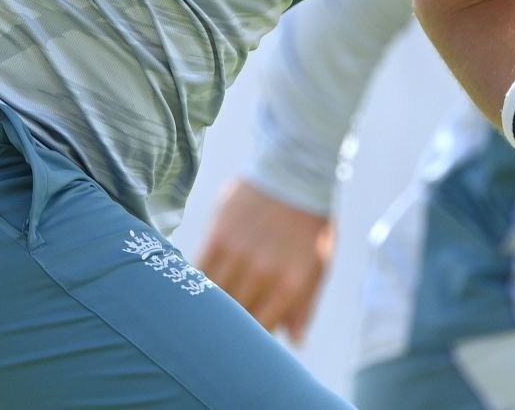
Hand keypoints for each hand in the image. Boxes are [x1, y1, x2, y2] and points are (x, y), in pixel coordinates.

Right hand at [194, 179, 333, 342]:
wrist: (294, 172)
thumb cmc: (309, 224)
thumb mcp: (318, 265)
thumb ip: (304, 306)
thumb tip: (295, 342)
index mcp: (290, 286)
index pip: (260, 330)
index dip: (249, 341)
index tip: (242, 343)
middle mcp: (262, 274)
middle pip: (235, 317)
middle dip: (230, 326)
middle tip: (223, 328)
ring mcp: (238, 256)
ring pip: (214, 298)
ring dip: (211, 308)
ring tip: (207, 312)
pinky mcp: (218, 237)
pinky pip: (200, 273)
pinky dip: (197, 284)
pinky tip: (196, 288)